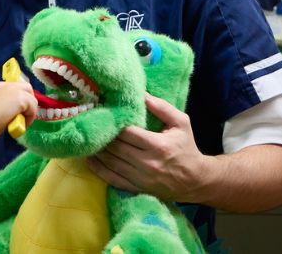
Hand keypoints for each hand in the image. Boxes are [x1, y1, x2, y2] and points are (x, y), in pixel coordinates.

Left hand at [86, 93, 210, 202]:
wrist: (195, 181)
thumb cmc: (186, 148)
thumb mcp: (181, 123)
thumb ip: (161, 107)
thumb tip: (140, 93)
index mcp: (158, 145)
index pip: (127, 133)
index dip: (113, 123)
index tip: (103, 112)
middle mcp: (147, 163)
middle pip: (116, 147)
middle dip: (102, 135)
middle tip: (90, 124)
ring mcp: (140, 178)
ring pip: (110, 162)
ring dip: (96, 150)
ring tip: (86, 138)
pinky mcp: (135, 188)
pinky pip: (111, 178)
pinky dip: (97, 169)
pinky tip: (89, 158)